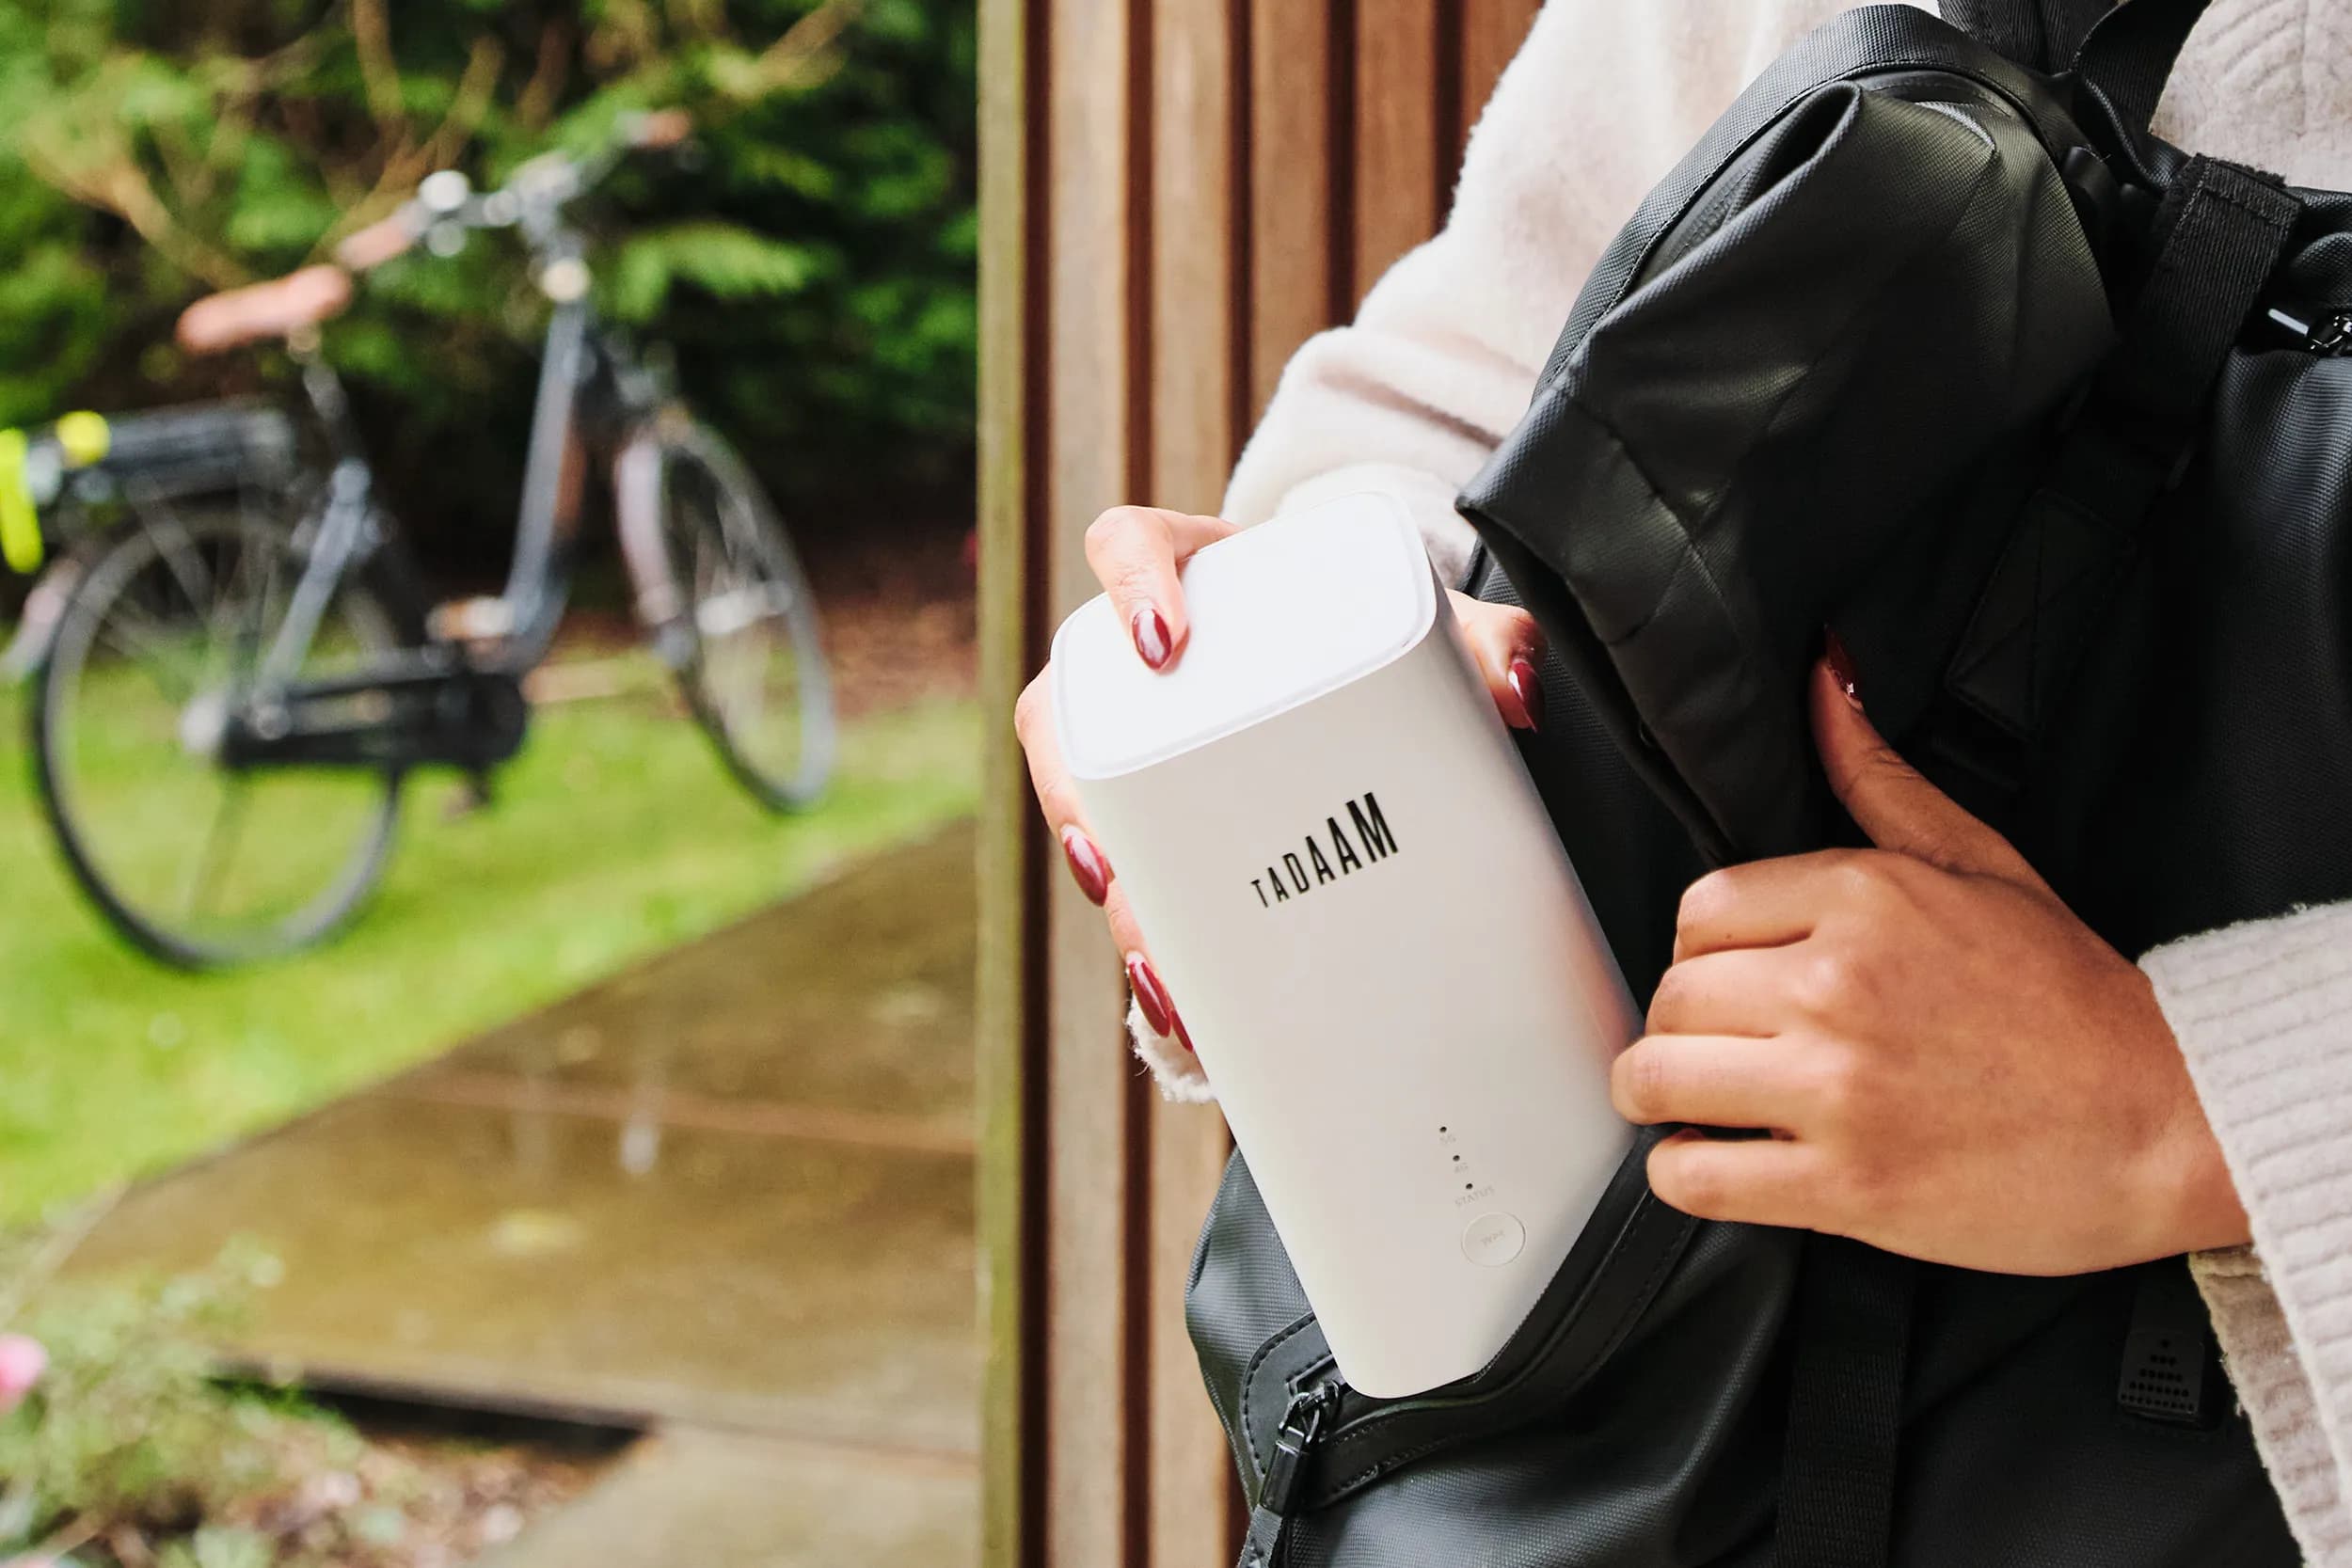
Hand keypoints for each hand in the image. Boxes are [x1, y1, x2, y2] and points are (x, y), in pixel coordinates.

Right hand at [1013, 504, 1546, 1055]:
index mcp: (1202, 574)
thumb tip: (1519, 693)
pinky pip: (1130, 870)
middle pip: (1069, 707)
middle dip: (1074, 796)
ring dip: (1110, 894)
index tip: (1159, 646)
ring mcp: (1147, 739)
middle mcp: (1149, 659)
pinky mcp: (1165, 813)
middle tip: (1113, 864)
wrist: (1382, 679)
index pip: (1129, 542)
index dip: (1126, 585)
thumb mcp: (1438, 628)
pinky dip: (1151, 939)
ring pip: (1084, 804)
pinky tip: (1177, 1001)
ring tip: (1154, 964)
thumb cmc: (1385, 631)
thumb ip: (1488, 643)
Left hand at [1611, 643, 2247, 1274]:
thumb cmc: (2075, 1004)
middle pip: (1671, 995)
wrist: (2166, 1122)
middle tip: (1724, 1044)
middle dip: (1683, 1023)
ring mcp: (1836, 1090)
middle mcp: (1838, 987)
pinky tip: (1721, 1159)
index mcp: (1865, 899)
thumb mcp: (1981, 863)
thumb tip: (1824, 684)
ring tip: (1702, 1101)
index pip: (1700, 911)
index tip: (1738, 978)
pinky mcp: (1842, 1186)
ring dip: (1661, 1096)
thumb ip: (1879, 780)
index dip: (1706, 950)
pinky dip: (1685, 1173)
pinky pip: (1692, 1177)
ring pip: (1654, 1080)